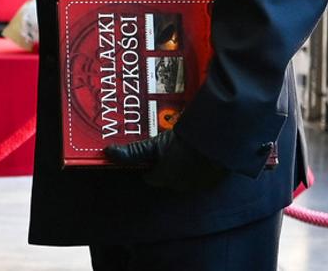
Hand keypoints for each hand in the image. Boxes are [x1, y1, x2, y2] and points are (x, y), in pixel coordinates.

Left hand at [103, 130, 227, 191]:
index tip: (148, 156)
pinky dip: (199, 166)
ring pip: (185, 176)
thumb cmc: (183, 143)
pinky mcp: (215, 179)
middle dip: (166, 165)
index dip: (148, 167)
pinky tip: (199, 153)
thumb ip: (133, 152)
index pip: (150, 177)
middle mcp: (181, 186)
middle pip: (168, 178)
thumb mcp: (155, 145)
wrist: (219, 142)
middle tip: (166, 149)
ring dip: (183, 166)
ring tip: (183, 149)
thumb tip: (108, 153)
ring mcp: (199, 184)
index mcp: (164, 179)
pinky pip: (203, 174)